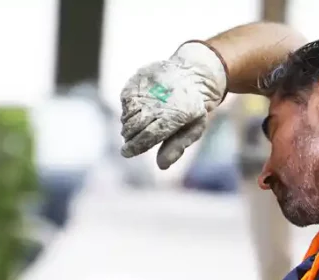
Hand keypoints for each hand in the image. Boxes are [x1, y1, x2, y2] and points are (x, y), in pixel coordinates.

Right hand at [119, 41, 227, 169]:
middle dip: (130, 138)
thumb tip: (161, 166)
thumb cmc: (192, 108)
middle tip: (130, 144)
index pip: (149, 136)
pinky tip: (138, 111)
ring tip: (136, 127)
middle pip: (134, 126)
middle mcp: (159, 101)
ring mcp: (147, 89)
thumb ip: (177, 147)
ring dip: (128, 125)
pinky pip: (125, 101)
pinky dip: (128, 110)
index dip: (136, 147)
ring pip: (128, 114)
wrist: (192, 73)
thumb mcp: (193, 128)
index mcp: (175, 116)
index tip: (126, 153)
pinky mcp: (137, 80)